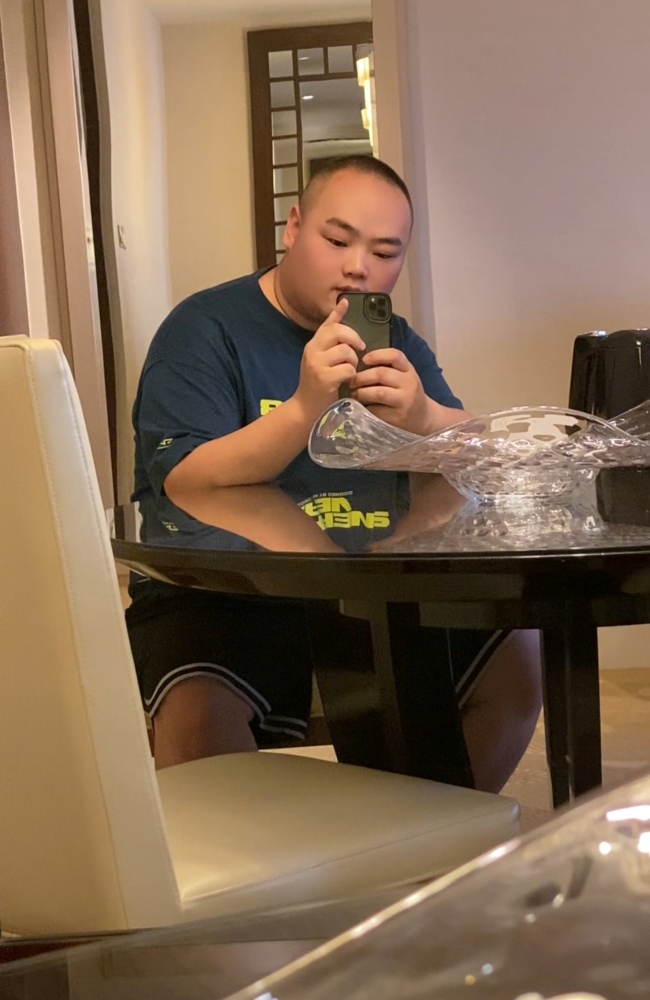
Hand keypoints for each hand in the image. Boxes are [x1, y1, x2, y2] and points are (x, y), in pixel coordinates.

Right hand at [292, 298, 365, 418]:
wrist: (305, 408)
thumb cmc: (317, 385)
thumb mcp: (320, 361)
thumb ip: (330, 344)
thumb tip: (341, 321)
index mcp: (313, 345)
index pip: (327, 324)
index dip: (338, 312)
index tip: (347, 302)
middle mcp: (312, 351)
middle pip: (339, 332)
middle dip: (354, 338)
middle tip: (360, 348)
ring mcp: (317, 364)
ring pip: (346, 351)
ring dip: (353, 361)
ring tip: (349, 370)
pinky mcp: (324, 378)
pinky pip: (348, 368)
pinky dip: (351, 375)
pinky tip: (346, 381)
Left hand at [349, 348, 431, 434]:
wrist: (422, 417)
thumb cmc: (406, 393)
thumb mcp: (403, 376)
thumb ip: (388, 368)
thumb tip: (357, 365)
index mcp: (409, 370)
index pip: (395, 356)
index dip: (377, 355)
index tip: (364, 360)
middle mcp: (409, 384)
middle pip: (381, 374)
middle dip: (362, 377)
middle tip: (352, 381)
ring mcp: (404, 402)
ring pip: (379, 393)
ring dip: (361, 392)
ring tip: (355, 394)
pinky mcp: (397, 417)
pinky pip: (376, 410)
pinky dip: (366, 407)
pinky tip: (362, 406)